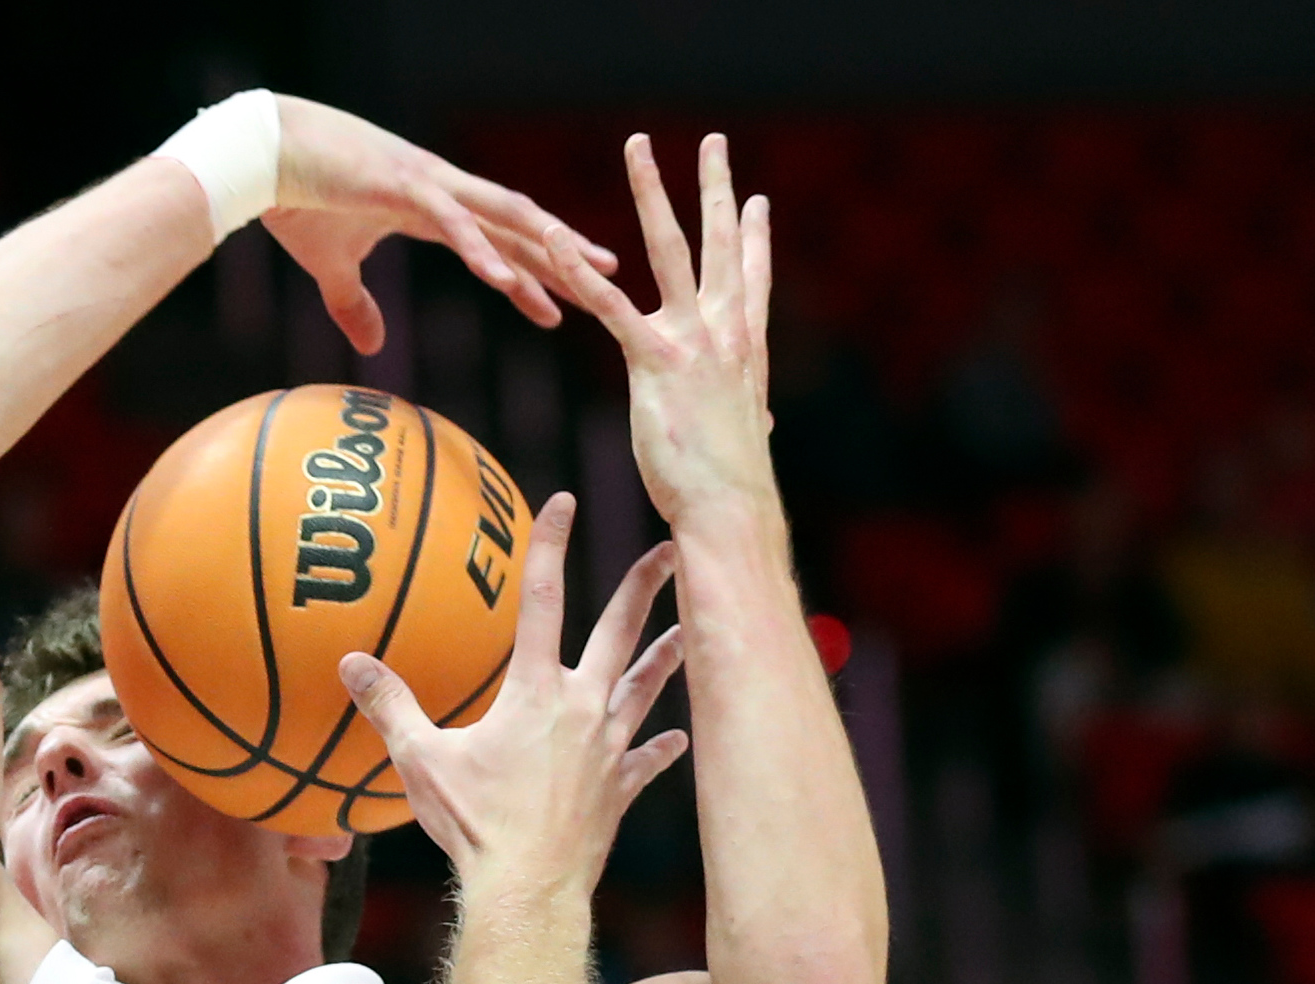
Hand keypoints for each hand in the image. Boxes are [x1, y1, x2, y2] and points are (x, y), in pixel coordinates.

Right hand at [266, 97, 618, 354]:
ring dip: (546, 245)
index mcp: (431, 207)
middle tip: (613, 284)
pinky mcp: (401, 185)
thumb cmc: (293, 201)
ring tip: (586, 272)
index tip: (568, 305)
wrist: (258, 157)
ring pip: (503, 214)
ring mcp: (427, 184)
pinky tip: (505, 278)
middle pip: (518, 227)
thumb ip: (353, 306)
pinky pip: (452, 222)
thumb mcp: (329, 267)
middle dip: (565, 256)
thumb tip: (372, 348)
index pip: (497, 243)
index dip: (534, 274)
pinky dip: (480, 249)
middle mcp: (442, 191)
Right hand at [339, 494, 686, 893]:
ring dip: (668, 658)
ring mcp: (607, 750)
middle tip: (674, 550)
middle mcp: (582, 710)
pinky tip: (681, 738)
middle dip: (645, 587)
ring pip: (645, 690)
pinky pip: (648, 762)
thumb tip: (351, 662)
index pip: (542, 602)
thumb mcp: (420, 761)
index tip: (563, 501)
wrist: (529, 890)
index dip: (549, 546)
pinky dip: (663, 748)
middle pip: (620, 633)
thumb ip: (389, 706)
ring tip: (691, 630)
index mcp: (535, 693)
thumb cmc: (476, 826)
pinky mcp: (619, 790)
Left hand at [550, 135, 781, 534]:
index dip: (754, 238)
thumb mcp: (741, 442)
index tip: (757, 200)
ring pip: (669, 249)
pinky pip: (609, 304)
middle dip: (715, 187)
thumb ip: (744, 419)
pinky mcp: (655, 360)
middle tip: (713, 141)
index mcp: (744, 350)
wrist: (729, 511)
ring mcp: (692, 340)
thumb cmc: (731, 490)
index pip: (752, 280)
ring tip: (638, 147)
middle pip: (719, 244)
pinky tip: (555, 237)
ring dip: (651, 193)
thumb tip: (758, 426)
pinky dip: (578, 269)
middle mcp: (725, 333)